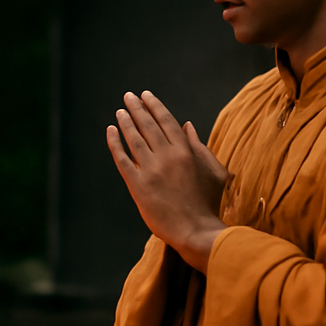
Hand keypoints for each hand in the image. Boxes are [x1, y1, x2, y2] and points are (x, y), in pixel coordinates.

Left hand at [106, 90, 228, 272]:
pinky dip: (115, 143)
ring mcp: (151, 170)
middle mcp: (167, 156)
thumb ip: (201, 147)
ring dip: (126, 122)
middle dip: (137, 108)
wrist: (196, 230)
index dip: (154, 106)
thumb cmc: (208, 203)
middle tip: (128, 96)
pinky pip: (122, 159)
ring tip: (120, 111)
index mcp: (186, 151)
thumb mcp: (214, 172)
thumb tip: (187, 125)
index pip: (166, 121)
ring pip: (134, 139)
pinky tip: (110, 131)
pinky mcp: (137, 186)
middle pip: (148, 126)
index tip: (145, 95)